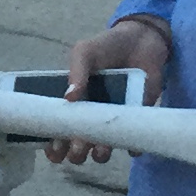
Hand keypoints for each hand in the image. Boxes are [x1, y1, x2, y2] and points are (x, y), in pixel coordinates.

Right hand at [45, 17, 171, 163]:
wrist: (141, 40)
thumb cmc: (106, 47)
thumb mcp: (85, 52)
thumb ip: (76, 71)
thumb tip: (69, 97)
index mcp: (74, 103)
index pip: (59, 131)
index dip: (54, 145)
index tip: (55, 151)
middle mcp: (91, 116)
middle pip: (78, 146)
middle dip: (75, 153)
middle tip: (77, 148)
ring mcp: (113, 119)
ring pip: (103, 149)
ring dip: (99, 155)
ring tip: (100, 150)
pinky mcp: (135, 119)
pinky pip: (132, 142)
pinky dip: (131, 147)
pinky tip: (130, 145)